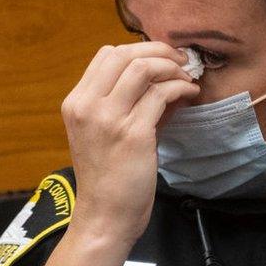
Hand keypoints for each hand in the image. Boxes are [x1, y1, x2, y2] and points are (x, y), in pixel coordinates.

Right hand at [60, 42, 198, 244]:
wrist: (104, 216)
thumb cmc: (108, 176)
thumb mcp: (105, 132)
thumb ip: (125, 103)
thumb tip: (162, 77)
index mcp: (76, 102)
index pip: (106, 55)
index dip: (139, 49)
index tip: (163, 58)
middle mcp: (87, 106)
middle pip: (124, 53)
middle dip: (159, 50)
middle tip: (182, 61)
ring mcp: (108, 118)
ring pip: (143, 68)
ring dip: (172, 67)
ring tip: (187, 78)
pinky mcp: (133, 133)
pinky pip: (161, 94)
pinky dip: (180, 88)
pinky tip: (190, 94)